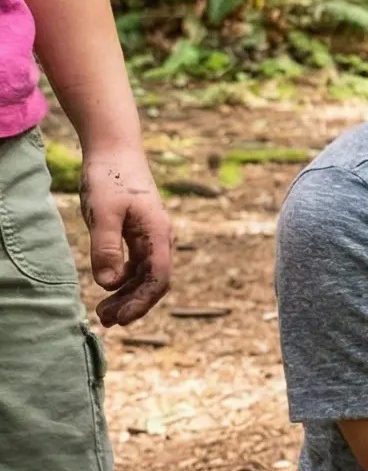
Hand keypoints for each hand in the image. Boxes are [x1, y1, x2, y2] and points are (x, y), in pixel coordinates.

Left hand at [79, 145, 171, 326]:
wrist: (115, 150)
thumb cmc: (110, 178)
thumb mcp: (103, 212)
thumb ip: (106, 247)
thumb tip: (108, 284)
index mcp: (157, 234)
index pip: (158, 278)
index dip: (141, 302)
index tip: (120, 319)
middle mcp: (161, 238)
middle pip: (154, 281)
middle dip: (133, 304)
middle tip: (106, 321)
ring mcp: (152, 236)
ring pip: (146, 275)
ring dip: (128, 295)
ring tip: (104, 312)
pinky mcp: (141, 233)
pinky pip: (139, 264)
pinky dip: (125, 280)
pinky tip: (110, 286)